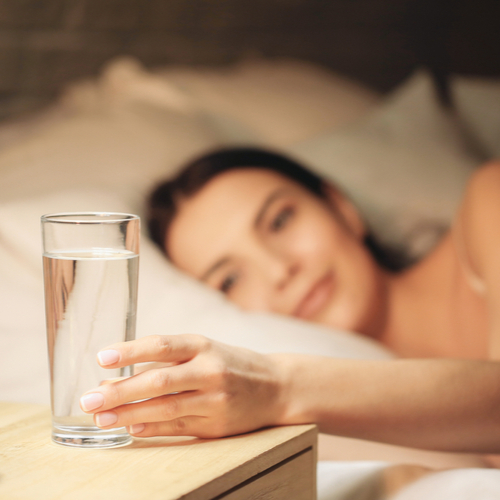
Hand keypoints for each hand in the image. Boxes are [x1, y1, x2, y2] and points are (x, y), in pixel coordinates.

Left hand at [79, 334, 284, 437]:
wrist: (276, 386)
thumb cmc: (232, 364)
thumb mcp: (204, 350)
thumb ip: (165, 361)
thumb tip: (117, 375)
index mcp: (204, 345)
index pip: (161, 345)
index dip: (130, 351)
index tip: (102, 357)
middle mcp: (210, 369)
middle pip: (158, 380)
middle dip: (120, 390)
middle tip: (89, 398)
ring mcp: (215, 398)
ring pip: (165, 407)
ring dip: (129, 413)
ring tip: (101, 417)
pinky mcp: (218, 424)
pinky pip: (178, 427)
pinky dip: (152, 428)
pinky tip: (131, 429)